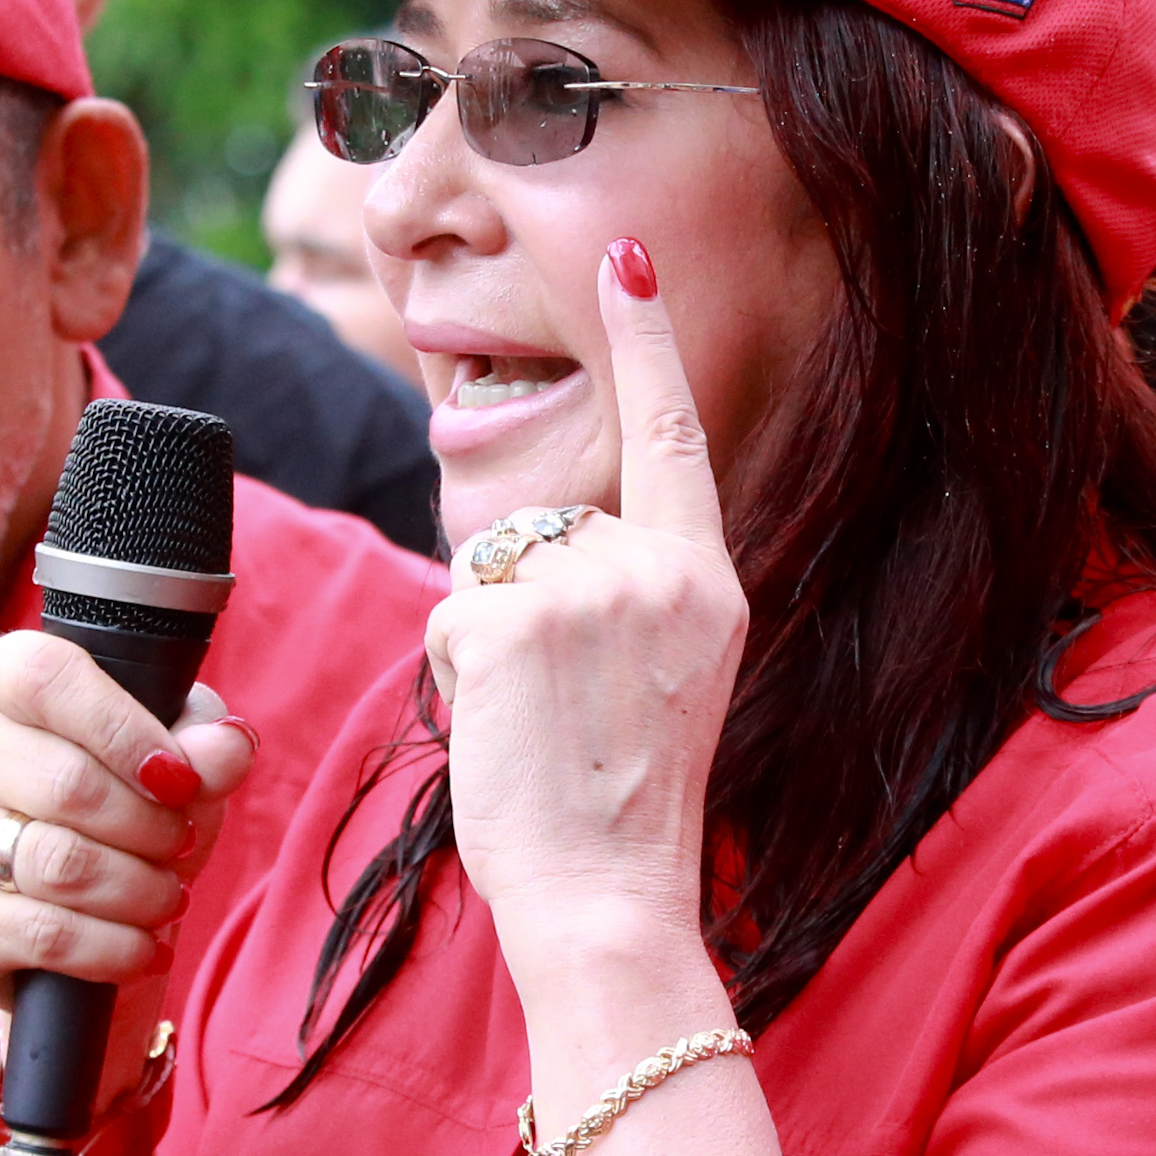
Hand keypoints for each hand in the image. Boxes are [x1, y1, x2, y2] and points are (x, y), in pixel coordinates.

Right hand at [0, 632, 254, 1008]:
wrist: (60, 887)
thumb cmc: (116, 792)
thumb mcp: (167, 748)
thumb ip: (201, 740)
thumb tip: (225, 751)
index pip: (49, 680)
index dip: (126, 732)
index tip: (180, 781)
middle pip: (66, 784)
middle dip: (150, 827)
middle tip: (182, 845)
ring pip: (58, 865)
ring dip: (138, 890)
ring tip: (169, 896)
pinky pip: (40, 934)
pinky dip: (110, 948)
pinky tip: (143, 947)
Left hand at [425, 239, 746, 951]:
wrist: (609, 898)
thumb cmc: (625, 804)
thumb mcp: (669, 675)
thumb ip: (632, 592)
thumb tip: (555, 542)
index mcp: (708, 582)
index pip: (675, 438)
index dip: (648, 344)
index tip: (627, 258)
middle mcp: (653, 569)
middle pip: (546, 527)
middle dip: (527, 600)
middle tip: (566, 709)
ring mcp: (579, 590)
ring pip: (488, 567)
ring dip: (488, 637)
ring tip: (540, 722)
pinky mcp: (504, 622)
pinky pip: (447, 612)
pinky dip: (452, 672)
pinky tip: (503, 728)